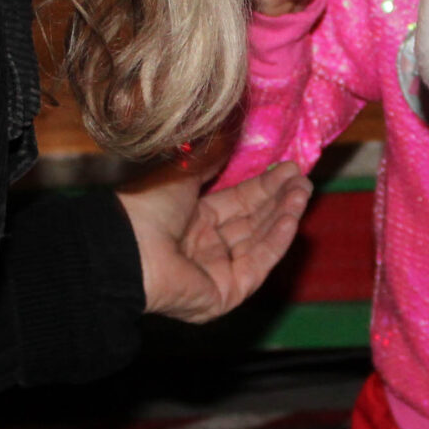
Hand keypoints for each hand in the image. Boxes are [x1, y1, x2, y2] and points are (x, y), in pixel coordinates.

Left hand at [116, 160, 311, 322]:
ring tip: (303, 192)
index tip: (288, 168)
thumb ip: (211, 160)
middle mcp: (204, 247)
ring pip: (259, 243)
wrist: (125, 246)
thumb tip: (230, 134)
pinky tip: (291, 218)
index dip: (263, 186)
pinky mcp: (225, 294)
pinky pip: (256, 266)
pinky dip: (276, 242)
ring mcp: (215, 272)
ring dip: (283, 216)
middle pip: (252, 222)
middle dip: (279, 199)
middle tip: (303, 178)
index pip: (238, 203)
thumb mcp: (183, 174)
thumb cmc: (145, 208)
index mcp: (191, 220)